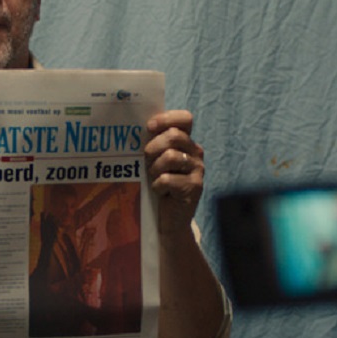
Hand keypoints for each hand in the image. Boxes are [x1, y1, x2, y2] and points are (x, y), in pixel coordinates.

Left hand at [144, 110, 204, 235]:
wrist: (171, 218)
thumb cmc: (161, 186)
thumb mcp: (157, 161)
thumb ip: (155, 144)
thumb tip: (138, 127)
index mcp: (187, 142)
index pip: (185, 119)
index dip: (166, 119)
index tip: (149, 127)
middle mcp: (196, 153)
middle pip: (173, 136)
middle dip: (153, 148)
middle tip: (147, 162)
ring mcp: (197, 170)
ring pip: (170, 157)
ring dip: (155, 169)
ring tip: (154, 178)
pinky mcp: (194, 187)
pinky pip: (167, 179)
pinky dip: (158, 186)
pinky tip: (160, 192)